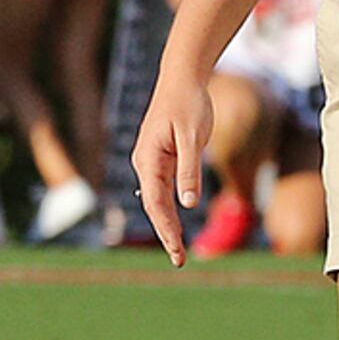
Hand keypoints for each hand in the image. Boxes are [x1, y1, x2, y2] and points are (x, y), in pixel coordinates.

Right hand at [132, 65, 214, 259]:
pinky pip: (162, 189)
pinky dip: (169, 209)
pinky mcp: (160, 157)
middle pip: (154, 206)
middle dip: (166, 234)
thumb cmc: (189, 103)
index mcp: (148, 158)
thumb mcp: (194, 137)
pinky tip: (174, 224)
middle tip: (179, 261)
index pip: (156, 203)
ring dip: (167, 224)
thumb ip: (189, 170)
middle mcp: (144, 162)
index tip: (177, 251)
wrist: (182, 78)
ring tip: (178, 249)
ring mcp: (151, 160)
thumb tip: (187, 204)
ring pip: (157, 199)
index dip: (166, 229)